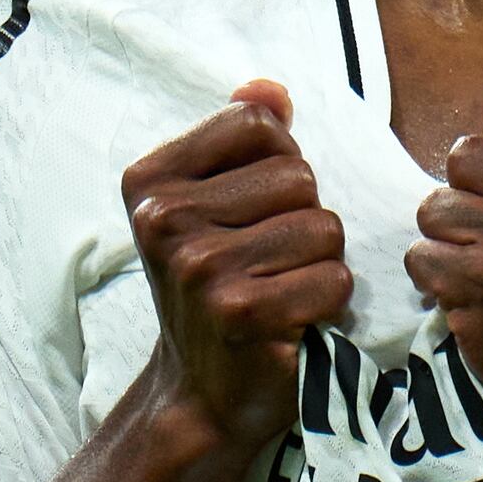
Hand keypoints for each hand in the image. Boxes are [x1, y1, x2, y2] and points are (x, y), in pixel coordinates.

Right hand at [117, 81, 351, 453]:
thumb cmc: (213, 288)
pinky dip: (329, 302)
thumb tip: (271, 88)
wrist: (200, 393)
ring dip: (320, 262)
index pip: (256, 123)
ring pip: (323, 226)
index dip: (279, 161)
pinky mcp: (240, 312)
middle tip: (269, 262)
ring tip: (281, 290)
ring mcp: (199, 266)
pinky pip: (333, 278)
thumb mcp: (208, 205)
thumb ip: (238, 139)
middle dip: (304, 217)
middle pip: (298, 175)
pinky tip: (293, 321)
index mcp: (149, 180)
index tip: (253, 210)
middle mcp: (163, 218)